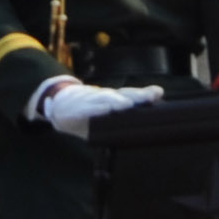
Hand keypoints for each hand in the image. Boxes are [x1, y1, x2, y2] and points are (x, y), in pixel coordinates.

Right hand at [34, 77, 163, 133]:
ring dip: (117, 100)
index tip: (158, 93)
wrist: (60, 107)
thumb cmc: (89, 113)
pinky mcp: (77, 109)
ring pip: (105, 98)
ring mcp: (90, 100)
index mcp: (114, 99)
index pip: (131, 94)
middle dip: (136, 95)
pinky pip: (87, 108)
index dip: (144, 94)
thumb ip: (125, 119)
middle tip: (150, 97)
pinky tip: (104, 110)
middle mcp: (104, 96)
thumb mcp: (107, 115)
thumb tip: (147, 125)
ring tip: (128, 104)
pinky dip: (95, 108)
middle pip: (122, 94)